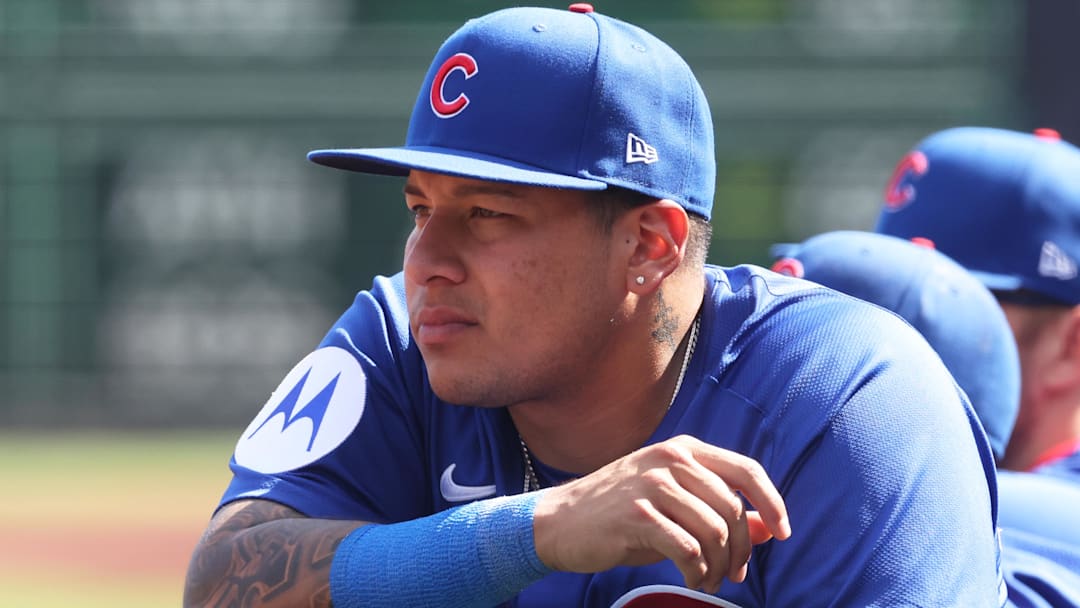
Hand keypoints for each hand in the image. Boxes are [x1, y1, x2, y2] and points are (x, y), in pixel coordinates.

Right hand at [532, 435, 789, 593]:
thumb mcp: (674, 502)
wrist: (560, 521)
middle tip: (734, 573)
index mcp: (683, 450)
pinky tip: (692, 578)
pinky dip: (698, 571)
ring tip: (709, 579)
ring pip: (714, 530)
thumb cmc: (620, 512)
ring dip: (720, 565)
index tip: (783, 532)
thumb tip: (769, 528)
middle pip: (733, 507)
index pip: (746, 469)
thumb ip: (720, 509)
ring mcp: (652, 485)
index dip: (771, 502)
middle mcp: (670, 460)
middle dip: (742, 548)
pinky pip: (688, 549)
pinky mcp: (637, 515)